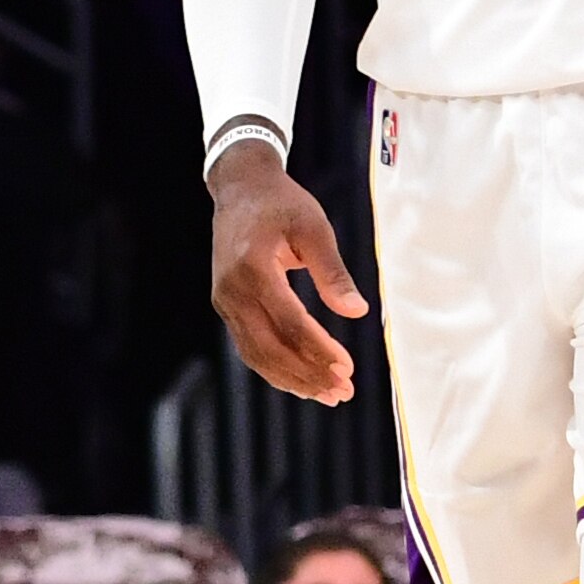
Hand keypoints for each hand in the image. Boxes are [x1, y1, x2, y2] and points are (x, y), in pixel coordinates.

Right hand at [207, 142, 367, 402]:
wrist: (240, 188)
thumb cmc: (281, 204)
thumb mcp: (314, 228)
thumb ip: (333, 272)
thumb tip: (358, 311)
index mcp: (253, 268)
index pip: (289, 322)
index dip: (318, 350)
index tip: (347, 369)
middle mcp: (232, 291)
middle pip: (269, 348)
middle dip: (307, 375)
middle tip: (342, 392)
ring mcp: (225, 301)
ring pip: (257, 355)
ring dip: (292, 379)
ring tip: (327, 395)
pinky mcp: (227, 307)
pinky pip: (250, 347)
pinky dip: (276, 368)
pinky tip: (302, 380)